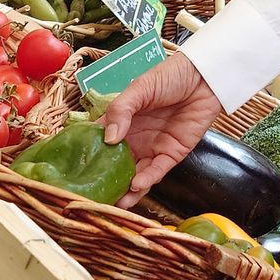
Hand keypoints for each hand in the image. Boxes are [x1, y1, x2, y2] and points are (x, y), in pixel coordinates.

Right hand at [100, 50, 223, 203]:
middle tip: (94, 198)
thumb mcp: (140, 87)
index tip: (75, 172)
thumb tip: (108, 138)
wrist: (205, 77)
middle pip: (116, 164)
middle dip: (107, 181)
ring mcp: (152, 147)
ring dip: (126, 189)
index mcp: (122, 120)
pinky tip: (137, 185)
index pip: (101, 141)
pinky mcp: (172, 154)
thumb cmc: (171, 76)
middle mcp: (134, 138)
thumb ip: (121, 110)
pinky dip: (147, 180)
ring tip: (115, 203)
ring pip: (135, 174)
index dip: (89, 155)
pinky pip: (157, 171)